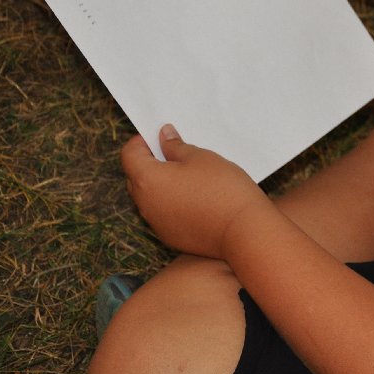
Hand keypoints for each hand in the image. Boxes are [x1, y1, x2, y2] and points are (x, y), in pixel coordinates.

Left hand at [120, 124, 268, 258]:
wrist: (243, 230)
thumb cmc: (222, 188)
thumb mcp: (201, 157)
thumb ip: (176, 146)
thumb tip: (163, 137)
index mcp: (147, 179)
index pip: (129, 154)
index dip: (142, 142)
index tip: (160, 137)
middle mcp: (145, 204)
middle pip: (136, 177)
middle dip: (150, 163)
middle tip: (176, 155)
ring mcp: (156, 223)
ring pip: (150, 197)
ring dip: (161, 185)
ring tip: (190, 178)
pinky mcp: (170, 236)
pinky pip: (163, 214)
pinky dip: (172, 204)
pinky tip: (196, 200)